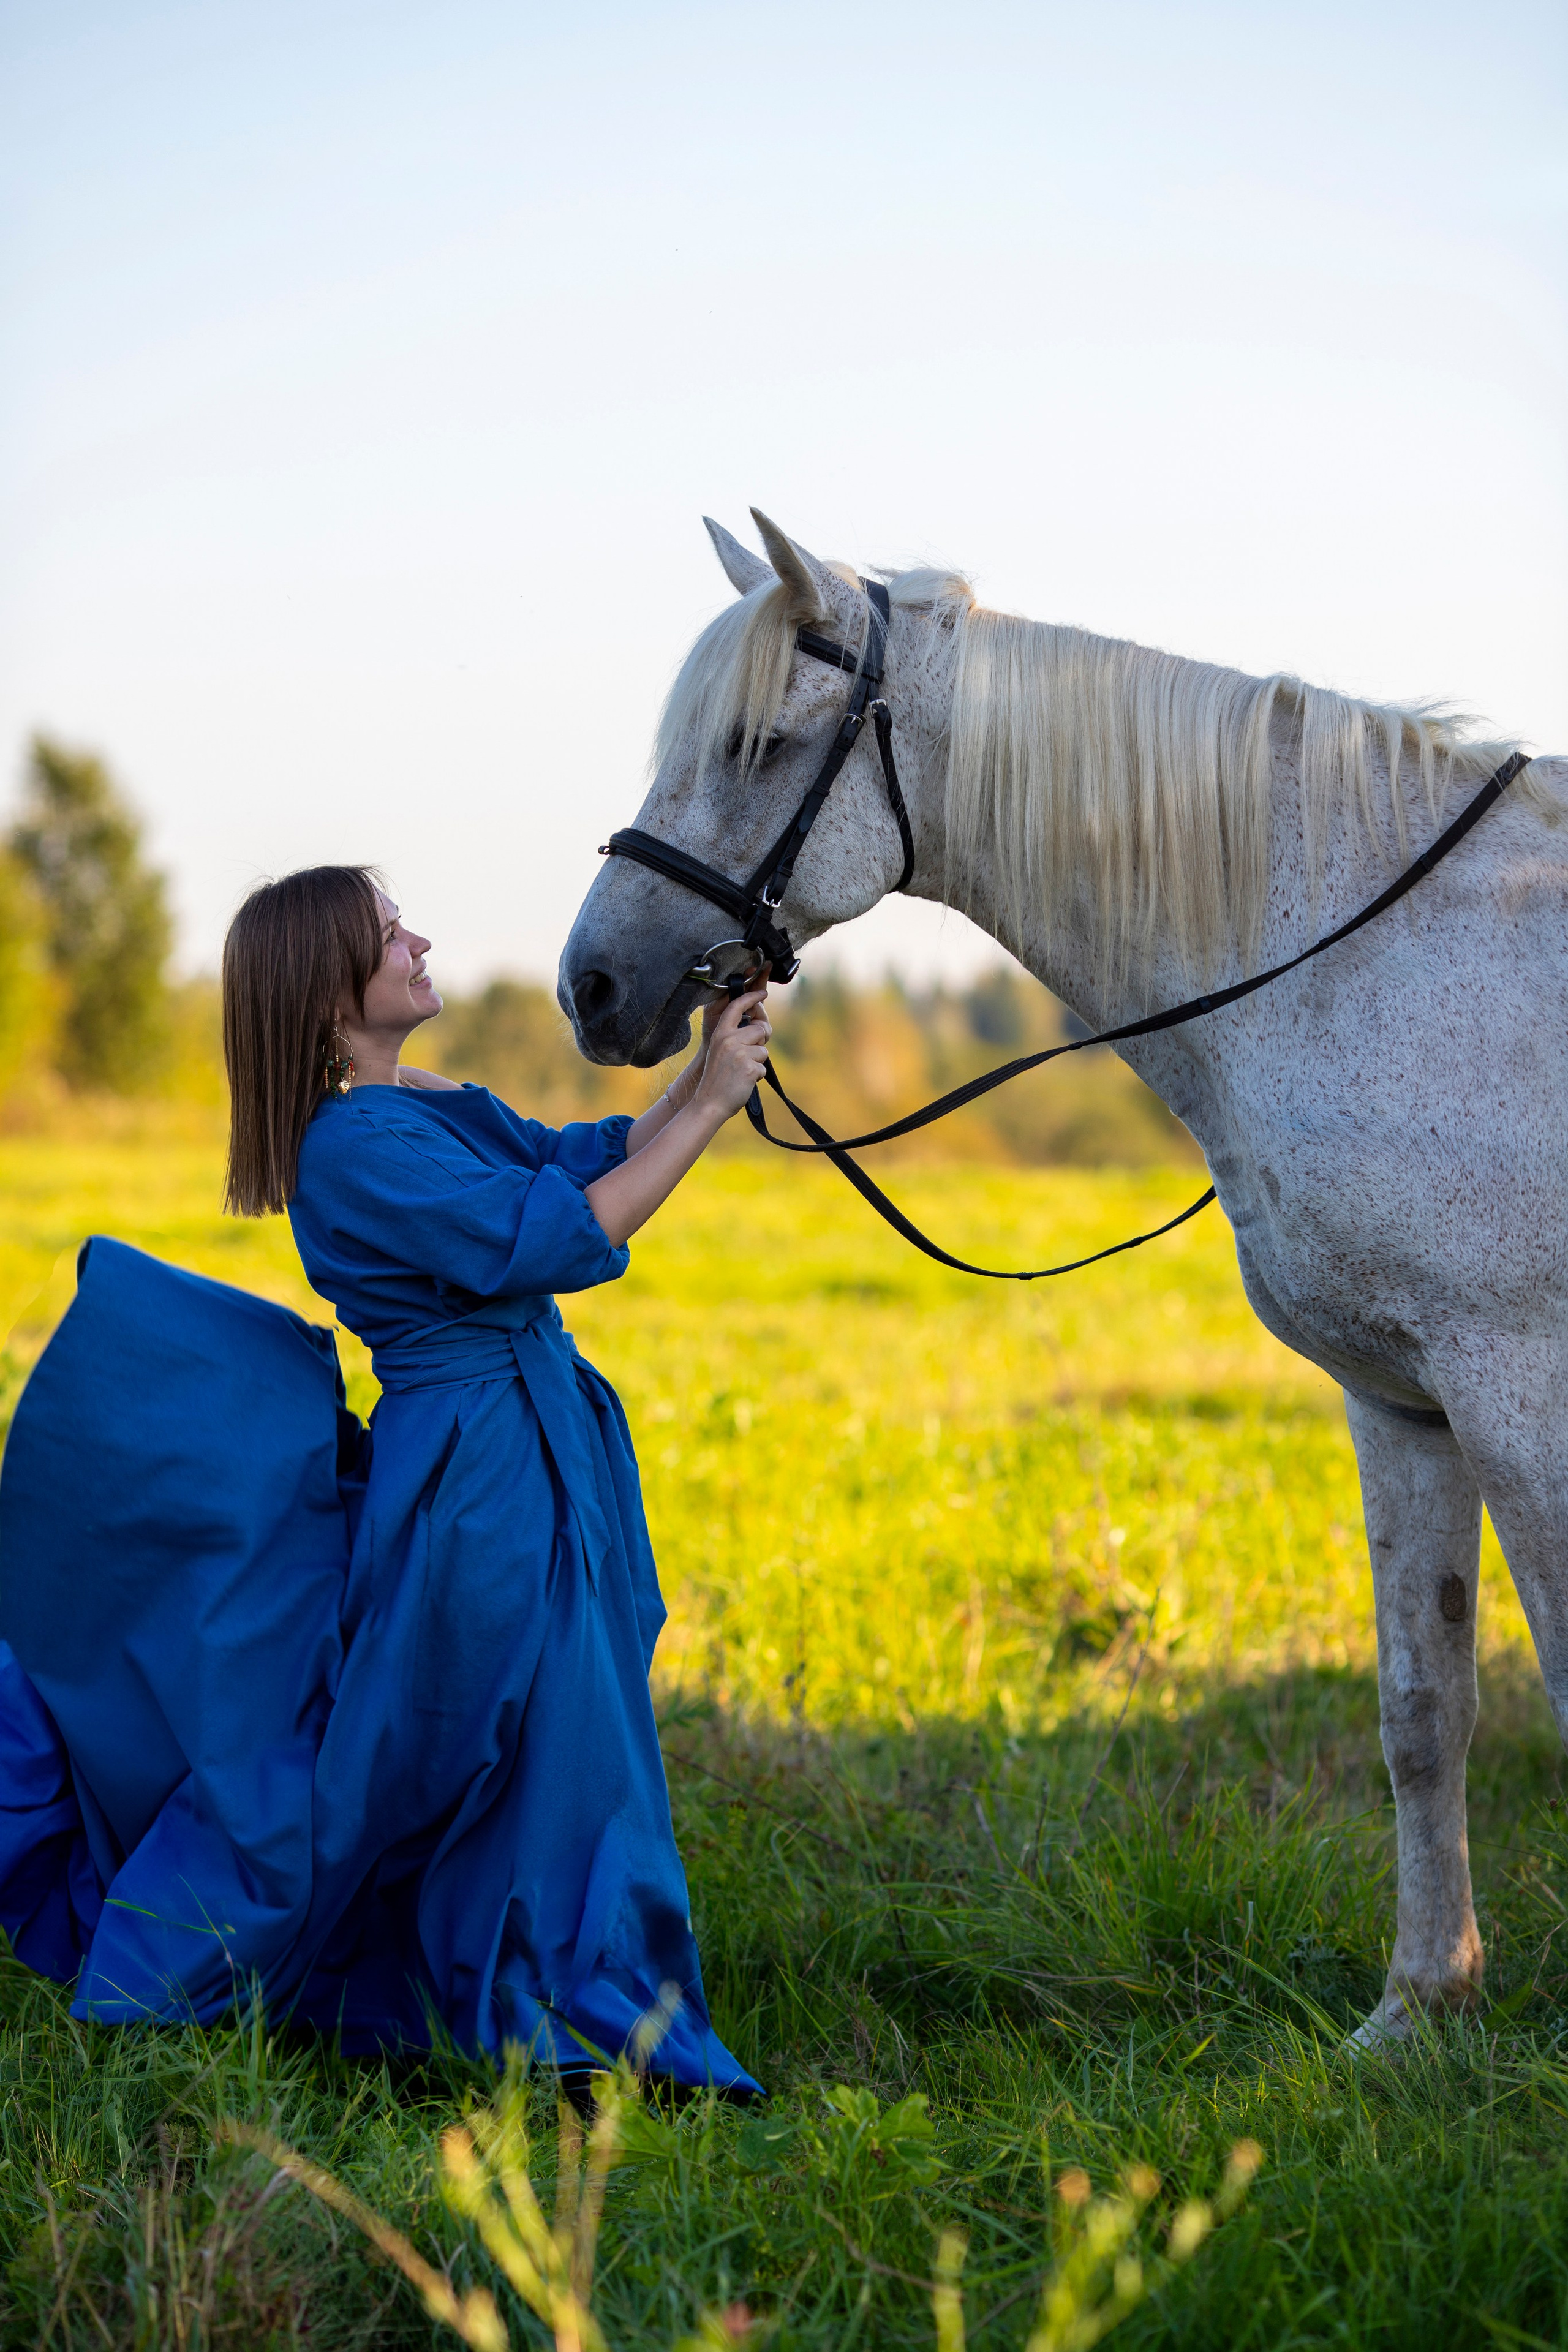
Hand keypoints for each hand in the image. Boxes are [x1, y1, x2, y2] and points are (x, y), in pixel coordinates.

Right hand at [691, 986, 770, 1120]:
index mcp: (720, 1033)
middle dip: (759, 1043)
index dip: (751, 998)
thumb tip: (760, 1028)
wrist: (710, 1103)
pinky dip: (757, 1076)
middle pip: (760, 1030)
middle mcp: (728, 1039)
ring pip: (763, 1050)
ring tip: (741, 1072)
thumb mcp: (721, 1051)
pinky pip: (763, 1066)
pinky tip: (743, 1081)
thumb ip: (735, 1038)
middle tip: (746, 1059)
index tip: (763, 993)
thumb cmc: (717, 1078)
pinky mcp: (749, 1067)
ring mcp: (739, 1053)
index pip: (736, 1007)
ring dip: (757, 1062)